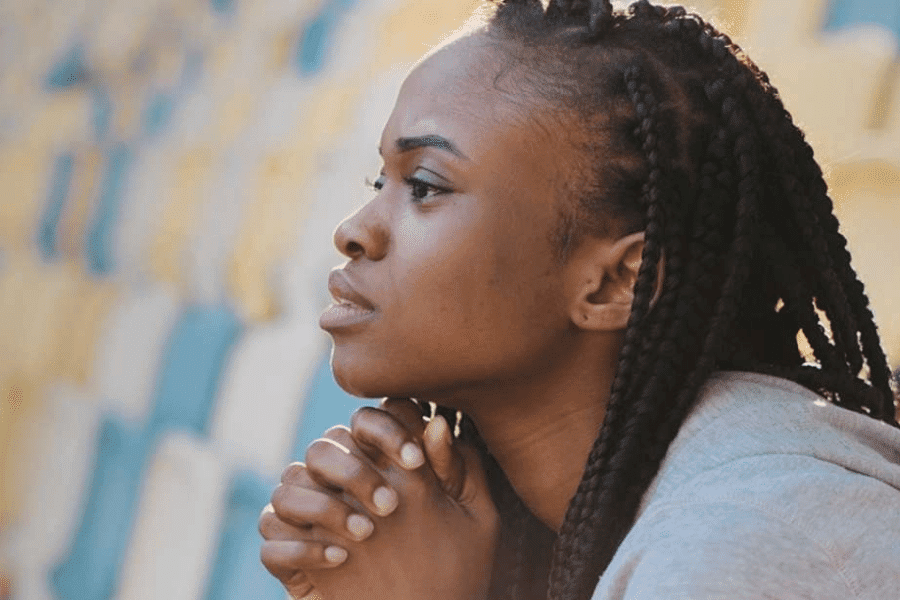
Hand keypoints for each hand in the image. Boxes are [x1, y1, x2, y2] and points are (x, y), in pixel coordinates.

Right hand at [259, 399, 498, 599]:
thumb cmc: (452, 568)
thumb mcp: (471, 520)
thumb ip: (457, 471)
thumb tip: (438, 423)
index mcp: (377, 462)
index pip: (366, 421)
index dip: (386, 429)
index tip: (416, 460)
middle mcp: (337, 482)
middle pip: (323, 447)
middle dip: (353, 471)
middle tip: (390, 506)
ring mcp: (307, 516)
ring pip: (289, 484)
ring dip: (324, 506)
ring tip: (366, 534)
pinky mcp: (287, 554)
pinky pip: (271, 532)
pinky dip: (299, 544)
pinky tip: (339, 559)